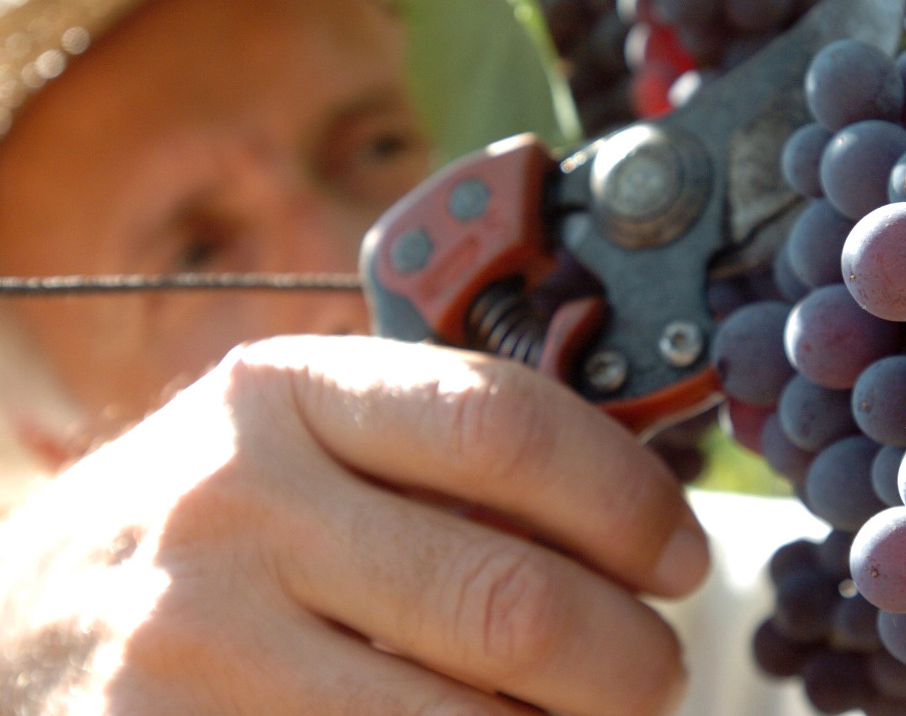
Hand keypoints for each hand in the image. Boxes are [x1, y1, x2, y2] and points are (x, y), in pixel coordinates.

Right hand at [0, 335, 708, 715]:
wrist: (17, 625)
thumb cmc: (202, 529)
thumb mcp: (292, 446)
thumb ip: (427, 460)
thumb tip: (623, 514)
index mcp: (287, 395)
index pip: (505, 426)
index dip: (626, 499)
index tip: (677, 555)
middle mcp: (236, 508)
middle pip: (508, 602)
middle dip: (627, 660)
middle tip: (653, 673)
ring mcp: (195, 646)